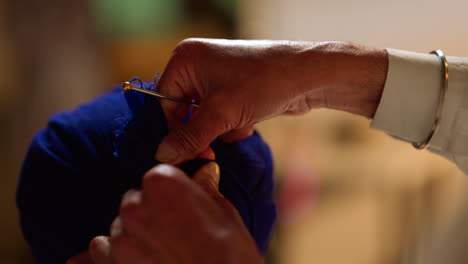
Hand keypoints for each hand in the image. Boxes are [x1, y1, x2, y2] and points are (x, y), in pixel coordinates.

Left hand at [67, 162, 262, 263]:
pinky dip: (113, 253)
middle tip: (176, 229)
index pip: (157, 176)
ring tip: (165, 250)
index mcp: (162, 183)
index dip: (171, 189)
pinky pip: (102, 251)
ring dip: (136, 234)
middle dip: (151, 211)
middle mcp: (135, 206)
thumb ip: (205, 189)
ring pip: (122, 226)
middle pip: (136, 200)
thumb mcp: (224, 213)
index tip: (181, 200)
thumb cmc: (230, 254)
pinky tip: (139, 258)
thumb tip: (206, 172)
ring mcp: (120, 239)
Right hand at [155, 38, 387, 163]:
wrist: (307, 76)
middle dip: (203, 130)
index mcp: (184, 60)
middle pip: (183, 112)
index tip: (187, 153)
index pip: (163, 103)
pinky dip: (232, 123)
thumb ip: (189, 137)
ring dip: (220, 129)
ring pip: (203, 118)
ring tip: (240, 122)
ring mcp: (216, 77)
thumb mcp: (221, 114)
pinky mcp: (233, 89)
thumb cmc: (262, 83)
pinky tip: (250, 119)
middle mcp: (197, 64)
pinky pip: (220, 115)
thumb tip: (161, 156)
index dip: (174, 130)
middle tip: (213, 148)